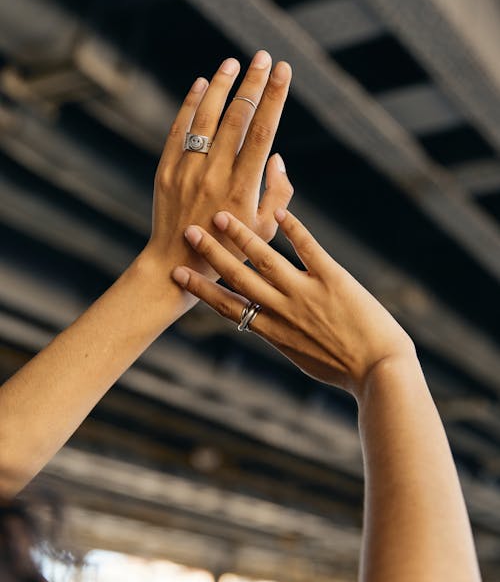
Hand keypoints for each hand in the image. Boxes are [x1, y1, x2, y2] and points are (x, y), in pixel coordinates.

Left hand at [142, 51, 292, 304]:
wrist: (175, 264)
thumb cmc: (229, 249)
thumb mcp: (264, 228)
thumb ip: (278, 192)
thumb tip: (276, 155)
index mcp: (243, 188)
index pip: (262, 131)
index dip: (274, 97)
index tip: (284, 71)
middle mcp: (215, 174)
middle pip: (237, 116)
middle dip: (253, 82)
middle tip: (263, 57)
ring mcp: (187, 170)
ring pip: (206, 117)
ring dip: (221, 85)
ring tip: (233, 63)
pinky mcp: (166, 170)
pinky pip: (178, 129)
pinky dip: (190, 104)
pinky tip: (201, 84)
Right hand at [171, 208, 414, 397]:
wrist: (380, 371)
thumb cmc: (345, 370)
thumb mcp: (304, 358)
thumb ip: (284, 338)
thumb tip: (272, 328)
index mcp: (274, 332)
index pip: (228, 307)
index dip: (202, 288)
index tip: (178, 273)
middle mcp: (283, 310)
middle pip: (239, 278)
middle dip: (212, 255)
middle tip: (189, 232)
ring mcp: (307, 293)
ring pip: (265, 260)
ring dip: (242, 237)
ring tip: (222, 216)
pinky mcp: (333, 279)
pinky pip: (308, 249)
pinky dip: (293, 228)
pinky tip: (279, 210)